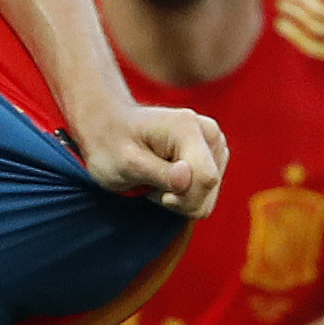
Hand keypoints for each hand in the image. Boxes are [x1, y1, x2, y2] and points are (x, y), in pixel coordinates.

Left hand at [74, 101, 226, 217]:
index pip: (206, 178)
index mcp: (188, 127)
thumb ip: (158, 172)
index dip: (181, 196)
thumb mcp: (126, 163)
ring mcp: (214, 146)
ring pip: (208, 196)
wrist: (109, 131)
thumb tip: (187, 176)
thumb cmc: (111, 145)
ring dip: (178, 197)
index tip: (155, 190)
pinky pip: (205, 196)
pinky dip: (182, 196)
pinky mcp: (214, 159)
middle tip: (147, 180)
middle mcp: (209, 133)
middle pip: (209, 188)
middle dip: (178, 197)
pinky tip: (163, 178)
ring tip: (153, 176)